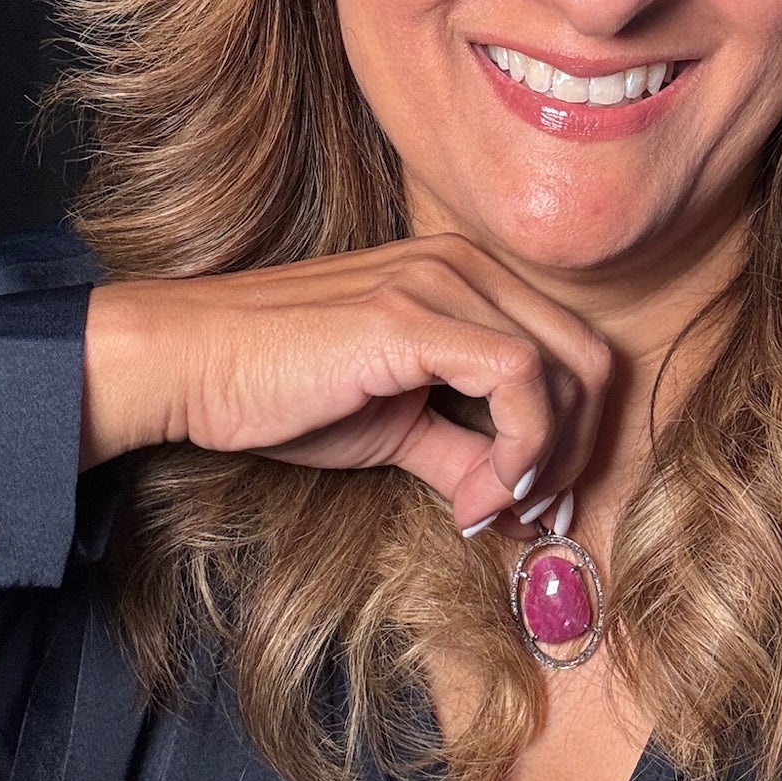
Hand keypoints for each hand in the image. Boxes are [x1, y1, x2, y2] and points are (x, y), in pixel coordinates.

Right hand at [80, 234, 613, 534]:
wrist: (192, 364)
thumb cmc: (283, 389)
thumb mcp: (397, 428)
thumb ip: (466, 452)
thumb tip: (523, 506)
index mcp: (469, 276)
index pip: (574, 349)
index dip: (578, 434)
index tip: (541, 504)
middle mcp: (466, 264)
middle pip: (589, 358)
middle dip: (577, 450)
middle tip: (532, 516)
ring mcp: (442, 282)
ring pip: (564, 369)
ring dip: (545, 461)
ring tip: (488, 509)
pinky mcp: (412, 316)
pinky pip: (518, 378)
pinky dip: (517, 452)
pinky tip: (469, 500)